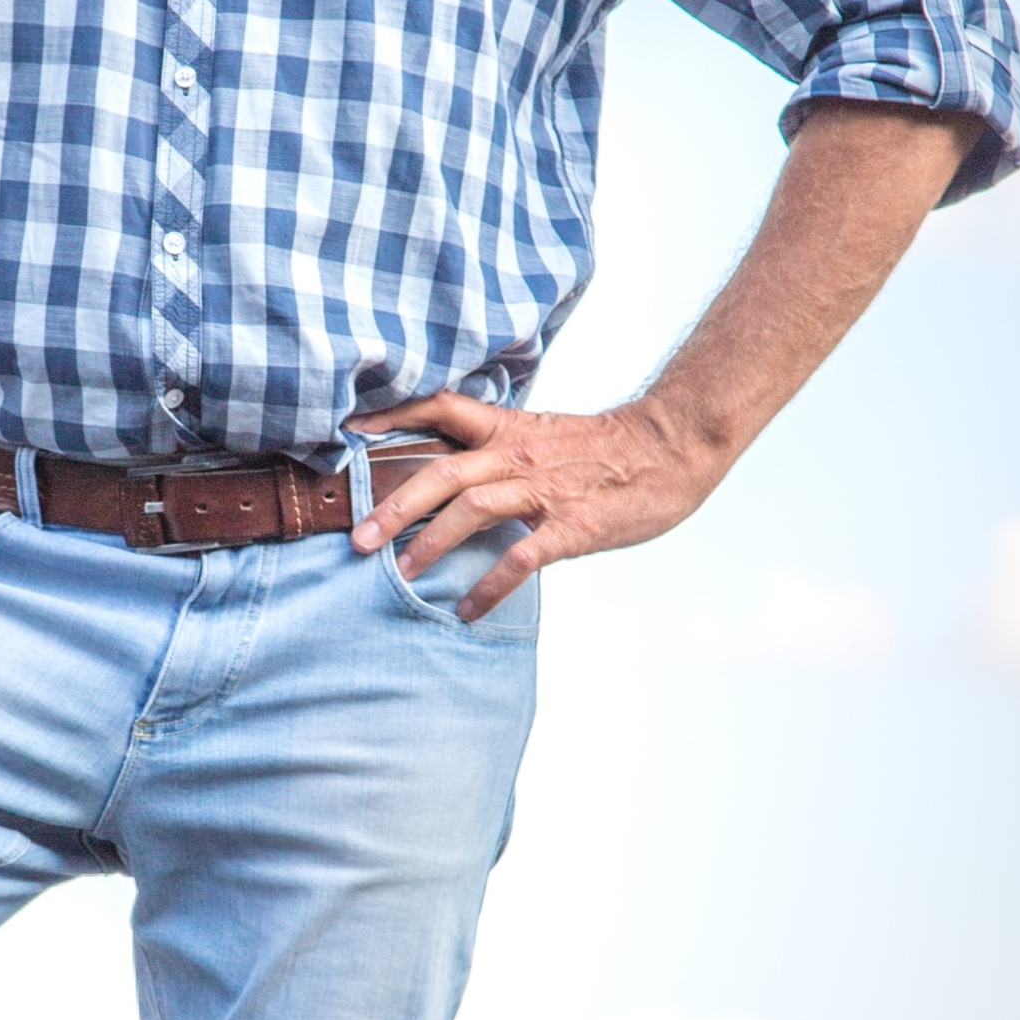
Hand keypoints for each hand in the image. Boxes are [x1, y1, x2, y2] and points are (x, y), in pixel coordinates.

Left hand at [349, 393, 722, 622]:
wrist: (670, 447)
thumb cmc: (606, 447)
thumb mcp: (543, 434)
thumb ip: (498, 450)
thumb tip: (453, 474)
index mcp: (508, 428)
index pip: (440, 408)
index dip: (392, 417)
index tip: (349, 433)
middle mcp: (516, 455)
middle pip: (441, 472)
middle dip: (394, 505)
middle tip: (358, 539)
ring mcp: (543, 490)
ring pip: (471, 509)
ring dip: (430, 543)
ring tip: (400, 574)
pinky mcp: (571, 525)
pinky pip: (520, 558)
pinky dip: (489, 586)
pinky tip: (467, 610)